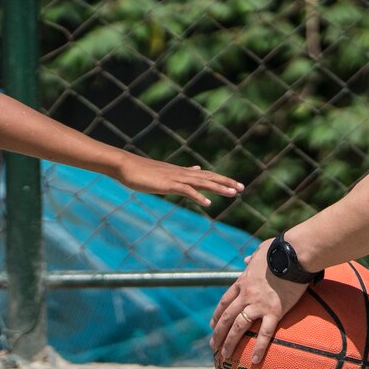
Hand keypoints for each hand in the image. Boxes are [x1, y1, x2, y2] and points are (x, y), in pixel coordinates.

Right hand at [117, 156, 242, 206]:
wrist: (126, 166)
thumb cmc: (141, 171)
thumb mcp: (165, 173)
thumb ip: (182, 173)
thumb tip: (196, 169)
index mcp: (181, 172)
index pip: (205, 176)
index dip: (220, 180)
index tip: (234, 185)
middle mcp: (182, 173)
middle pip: (208, 178)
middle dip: (225, 182)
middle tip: (242, 188)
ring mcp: (175, 178)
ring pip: (201, 183)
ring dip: (218, 188)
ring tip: (233, 193)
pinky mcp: (168, 184)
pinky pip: (186, 191)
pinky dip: (198, 197)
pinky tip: (208, 203)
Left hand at [209, 240, 309, 365]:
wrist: (294, 253)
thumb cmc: (280, 249)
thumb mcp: (262, 250)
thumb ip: (253, 256)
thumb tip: (247, 258)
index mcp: (243, 281)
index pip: (225, 301)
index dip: (217, 314)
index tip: (212, 325)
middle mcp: (246, 294)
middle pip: (227, 316)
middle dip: (218, 333)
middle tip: (213, 346)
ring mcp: (258, 304)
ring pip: (238, 327)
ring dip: (229, 343)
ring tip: (224, 356)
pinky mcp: (274, 311)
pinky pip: (264, 333)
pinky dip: (258, 347)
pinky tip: (254, 360)